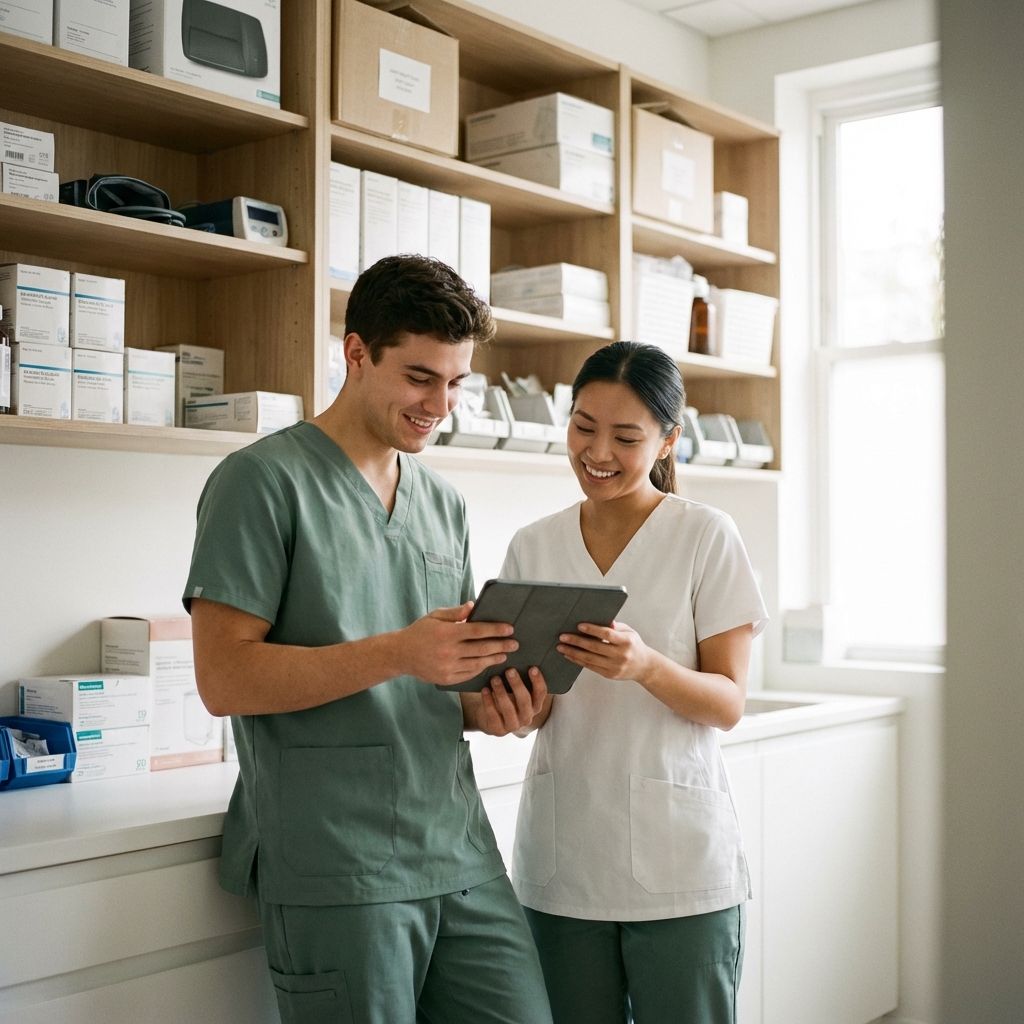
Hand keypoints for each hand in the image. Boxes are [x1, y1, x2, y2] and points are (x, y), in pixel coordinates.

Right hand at [401, 602, 517, 685]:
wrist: (401, 654)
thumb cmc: (420, 631)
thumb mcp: (435, 616)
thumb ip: (456, 613)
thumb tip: (474, 606)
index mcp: (447, 633)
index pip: (477, 631)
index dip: (495, 630)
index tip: (509, 628)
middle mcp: (448, 652)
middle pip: (482, 649)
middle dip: (501, 645)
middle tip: (515, 643)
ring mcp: (447, 668)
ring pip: (478, 664)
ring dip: (494, 659)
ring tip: (505, 654)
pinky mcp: (446, 679)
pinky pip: (469, 674)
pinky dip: (481, 669)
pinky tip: (488, 663)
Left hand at [467, 667, 548, 736]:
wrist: (488, 718)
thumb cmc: (505, 698)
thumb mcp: (514, 691)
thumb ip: (519, 680)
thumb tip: (517, 657)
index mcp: (535, 705)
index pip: (541, 693)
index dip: (538, 681)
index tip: (532, 667)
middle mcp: (527, 717)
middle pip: (525, 701)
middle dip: (517, 684)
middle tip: (509, 670)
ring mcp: (513, 725)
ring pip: (509, 709)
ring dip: (501, 692)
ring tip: (494, 679)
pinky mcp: (499, 730)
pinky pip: (493, 715)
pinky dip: (488, 701)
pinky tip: (484, 690)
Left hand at [557, 621, 653, 681]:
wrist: (644, 666)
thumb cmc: (633, 645)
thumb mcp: (629, 632)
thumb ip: (615, 627)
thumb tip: (603, 620)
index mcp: (626, 642)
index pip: (607, 634)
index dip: (592, 629)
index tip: (579, 625)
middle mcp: (621, 655)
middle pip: (595, 647)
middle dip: (577, 641)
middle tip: (563, 636)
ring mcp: (615, 667)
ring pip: (590, 659)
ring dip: (573, 652)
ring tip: (561, 646)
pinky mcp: (610, 675)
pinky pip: (591, 667)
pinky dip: (578, 661)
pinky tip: (569, 655)